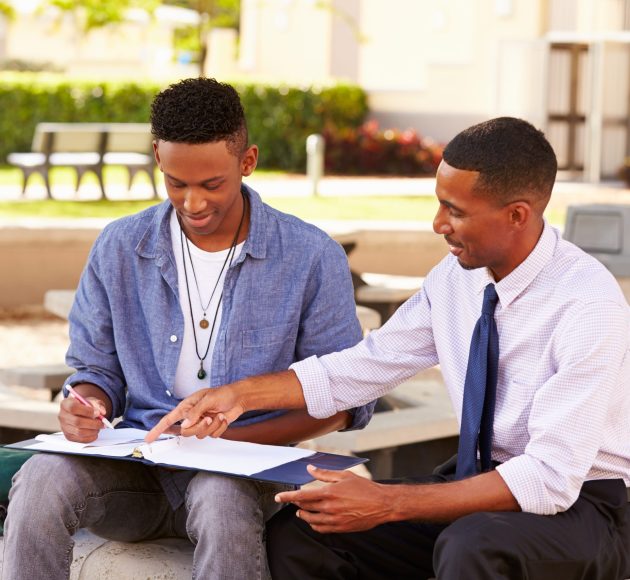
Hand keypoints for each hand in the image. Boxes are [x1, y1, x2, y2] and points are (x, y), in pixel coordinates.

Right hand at [58, 395, 106, 442]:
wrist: (81, 412)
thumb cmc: (86, 405)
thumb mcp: (92, 401)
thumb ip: (98, 405)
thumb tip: (102, 412)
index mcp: (66, 404)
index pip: (74, 408)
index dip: (87, 411)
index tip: (98, 413)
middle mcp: (62, 416)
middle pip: (77, 422)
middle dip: (93, 423)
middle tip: (102, 423)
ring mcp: (64, 427)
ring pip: (79, 432)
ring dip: (92, 431)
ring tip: (99, 427)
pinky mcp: (68, 436)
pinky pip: (79, 439)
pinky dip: (90, 437)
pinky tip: (95, 433)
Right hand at [145, 386, 244, 442]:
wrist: (239, 398)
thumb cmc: (223, 393)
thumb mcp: (207, 399)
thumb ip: (195, 412)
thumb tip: (184, 425)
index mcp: (186, 407)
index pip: (168, 420)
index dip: (158, 429)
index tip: (148, 439)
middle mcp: (192, 417)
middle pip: (185, 432)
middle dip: (198, 427)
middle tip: (209, 417)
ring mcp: (201, 423)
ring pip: (199, 435)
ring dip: (211, 426)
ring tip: (218, 415)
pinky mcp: (211, 428)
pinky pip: (212, 435)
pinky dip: (219, 428)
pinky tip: (223, 418)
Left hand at [275, 465, 392, 532]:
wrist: (381, 504)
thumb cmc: (365, 488)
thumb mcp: (344, 476)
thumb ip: (325, 474)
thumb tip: (310, 469)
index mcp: (329, 493)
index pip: (302, 496)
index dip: (288, 496)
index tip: (278, 497)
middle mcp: (330, 508)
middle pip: (305, 508)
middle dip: (296, 504)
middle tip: (292, 500)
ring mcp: (334, 520)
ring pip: (311, 520)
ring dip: (303, 515)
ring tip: (301, 511)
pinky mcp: (340, 528)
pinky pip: (321, 529)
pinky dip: (314, 525)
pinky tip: (314, 520)